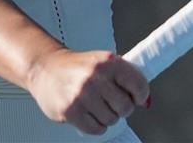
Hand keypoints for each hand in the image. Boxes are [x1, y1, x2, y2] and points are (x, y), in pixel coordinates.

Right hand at [28, 48, 148, 134]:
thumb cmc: (78, 66)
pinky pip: (96, 129)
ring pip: (111, 120)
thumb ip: (126, 78)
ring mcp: (82, 95)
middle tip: (114, 102)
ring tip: (97, 105)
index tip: (138, 97)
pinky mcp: (71, 111)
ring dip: (107, 116)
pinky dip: (96, 125)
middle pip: (126, 107)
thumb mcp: (104, 62)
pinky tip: (90, 113)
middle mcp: (95, 77)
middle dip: (123, 108)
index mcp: (108, 62)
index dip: (141, 95)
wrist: (46, 68)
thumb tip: (146, 101)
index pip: (139, 84)